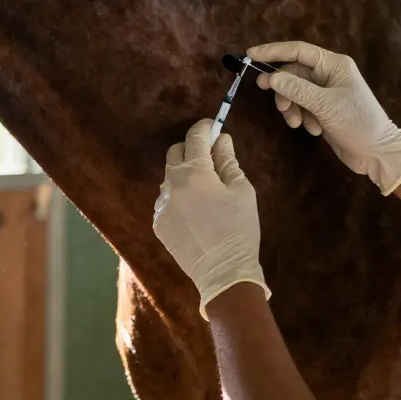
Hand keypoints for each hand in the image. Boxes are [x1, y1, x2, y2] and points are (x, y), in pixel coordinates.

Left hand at [153, 119, 269, 319]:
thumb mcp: (241, 191)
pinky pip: (167, 201)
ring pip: (170, 178)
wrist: (223, 273)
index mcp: (194, 173)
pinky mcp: (158, 224)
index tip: (214, 126)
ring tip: (206, 192)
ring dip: (185, 176)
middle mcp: (171, 185)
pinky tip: (196, 213)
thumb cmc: (239, 229)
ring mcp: (161, 206)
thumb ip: (228, 161)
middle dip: (192, 149)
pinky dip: (179, 199)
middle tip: (211, 158)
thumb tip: (222, 140)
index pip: (195, 137)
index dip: (206, 128)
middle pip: (176, 153)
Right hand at [246, 40, 400, 194]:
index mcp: (334, 64)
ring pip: (294, 92)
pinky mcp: (322, 108)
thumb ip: (296, 89)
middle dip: (284, 91)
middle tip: (277, 105)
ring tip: (298, 123)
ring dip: (292, 108)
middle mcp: (328, 74)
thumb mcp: (325, 105)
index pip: (298, 50)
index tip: (250, 55)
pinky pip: (301, 106)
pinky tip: (313, 130)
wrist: (378, 153)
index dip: (273, 51)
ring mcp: (325, 92)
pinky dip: (302, 117)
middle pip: (292, 73)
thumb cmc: (358, 122)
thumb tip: (270, 77)